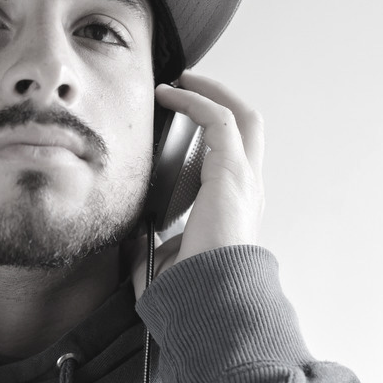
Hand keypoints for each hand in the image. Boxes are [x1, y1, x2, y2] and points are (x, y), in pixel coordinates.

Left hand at [131, 71, 264, 291]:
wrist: (210, 302)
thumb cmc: (191, 289)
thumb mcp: (166, 259)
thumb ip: (154, 243)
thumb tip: (133, 234)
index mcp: (234, 208)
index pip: (232, 156)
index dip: (212, 131)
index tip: (181, 117)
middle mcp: (247, 188)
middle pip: (248, 127)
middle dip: (220, 99)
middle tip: (187, 84)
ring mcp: (244, 178)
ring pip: (240, 116)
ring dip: (210, 92)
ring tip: (179, 80)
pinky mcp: (231, 171)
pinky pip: (218, 119)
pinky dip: (196, 99)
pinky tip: (170, 92)